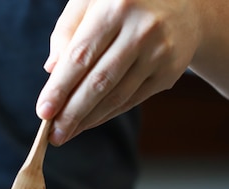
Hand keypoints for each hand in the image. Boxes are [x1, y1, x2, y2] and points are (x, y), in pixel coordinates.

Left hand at [36, 0, 201, 145]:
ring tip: (65, 133)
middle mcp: (142, 29)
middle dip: (71, 114)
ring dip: (87, 120)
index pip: (80, 56)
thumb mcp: (90, 1)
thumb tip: (51, 70)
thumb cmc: (122, 2)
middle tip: (53, 135)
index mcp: (116, 7)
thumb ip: (67, 30)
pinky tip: (88, 123)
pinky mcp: (170, 71)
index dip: (59, 88)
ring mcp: (160, 52)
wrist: (185, 2)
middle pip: (99, 82)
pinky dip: (107, 115)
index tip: (43, 112)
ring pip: (116, 96)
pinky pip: (131, 100)